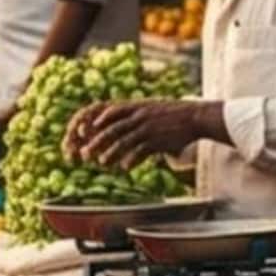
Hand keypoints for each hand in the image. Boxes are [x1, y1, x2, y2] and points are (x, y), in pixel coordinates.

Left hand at [65, 99, 201, 168]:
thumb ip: (133, 115)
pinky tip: (124, 168)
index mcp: (135, 107)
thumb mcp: (149, 109)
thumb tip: (115, 124)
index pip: (110, 111)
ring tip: (101, 163)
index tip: (82, 130)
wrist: (194, 116)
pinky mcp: (158, 140)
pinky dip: (131, 160)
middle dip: (96, 142)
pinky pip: (141, 151)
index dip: (95, 121)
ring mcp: (148, 128)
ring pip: (124, 142)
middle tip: (84, 155)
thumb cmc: (169, 114)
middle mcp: (139, 116)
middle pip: (113, 130)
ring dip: (111, 154)